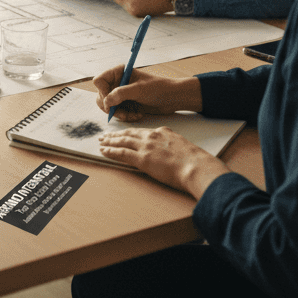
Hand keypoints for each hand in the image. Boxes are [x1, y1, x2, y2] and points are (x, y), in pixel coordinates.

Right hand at [91, 65, 201, 122]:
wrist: (172, 98)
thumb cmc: (158, 88)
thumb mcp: (139, 89)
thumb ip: (120, 93)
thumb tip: (106, 101)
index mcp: (119, 72)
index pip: (99, 81)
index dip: (102, 93)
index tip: (110, 101)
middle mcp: (118, 82)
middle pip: (101, 96)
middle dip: (111, 107)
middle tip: (121, 113)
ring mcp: (121, 94)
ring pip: (109, 107)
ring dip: (119, 114)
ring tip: (132, 115)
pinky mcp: (126, 104)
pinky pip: (118, 113)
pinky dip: (125, 116)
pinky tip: (137, 115)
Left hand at [98, 127, 229, 197]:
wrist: (196, 166)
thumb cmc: (194, 161)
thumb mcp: (182, 146)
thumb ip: (171, 145)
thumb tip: (168, 152)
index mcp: (162, 132)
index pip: (141, 131)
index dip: (129, 132)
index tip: (123, 133)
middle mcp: (152, 136)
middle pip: (129, 133)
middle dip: (116, 134)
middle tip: (106, 135)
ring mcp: (146, 147)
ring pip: (122, 141)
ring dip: (110, 141)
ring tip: (101, 142)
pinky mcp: (142, 159)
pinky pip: (122, 153)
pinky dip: (111, 151)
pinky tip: (104, 151)